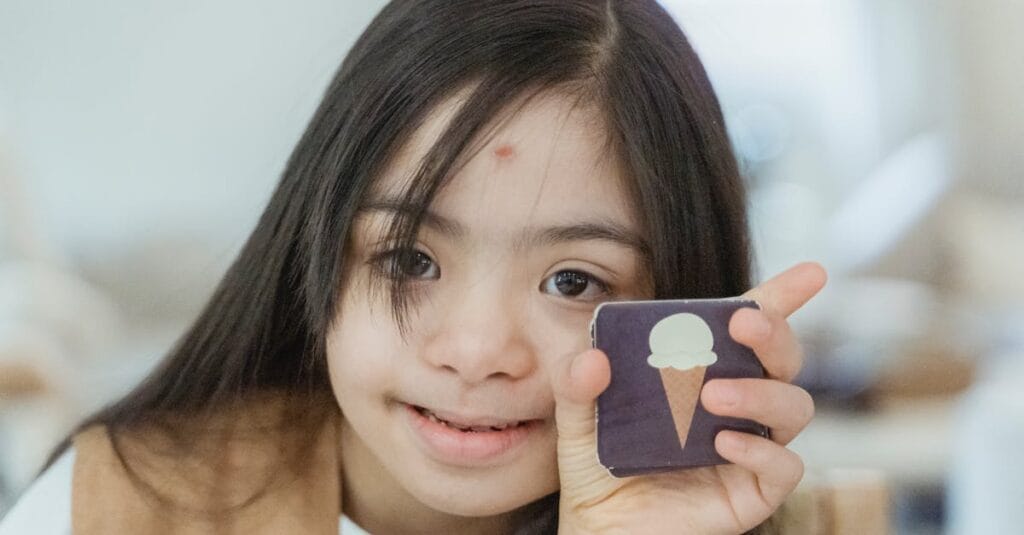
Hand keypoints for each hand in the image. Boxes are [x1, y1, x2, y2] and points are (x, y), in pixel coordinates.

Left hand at [552, 262, 825, 533]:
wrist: (600, 530)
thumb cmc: (596, 467)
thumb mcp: (577, 418)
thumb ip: (576, 382)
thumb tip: (592, 356)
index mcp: (703, 371)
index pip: (750, 328)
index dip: (782, 296)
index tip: (811, 273)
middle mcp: (736, 403)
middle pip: (784, 358)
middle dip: (774, 333)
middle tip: (742, 325)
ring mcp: (750, 446)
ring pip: (795, 407)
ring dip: (761, 391)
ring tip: (713, 396)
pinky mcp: (753, 491)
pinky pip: (785, 466)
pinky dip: (761, 449)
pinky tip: (723, 442)